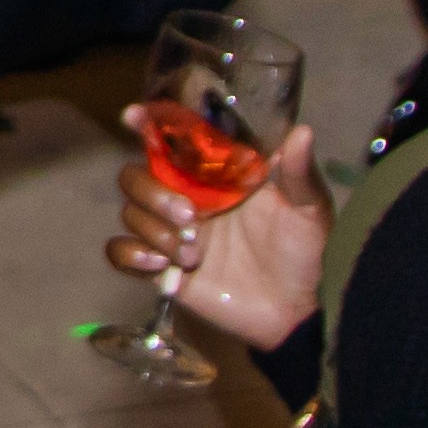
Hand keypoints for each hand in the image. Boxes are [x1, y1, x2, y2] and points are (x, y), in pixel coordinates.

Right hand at [111, 118, 326, 347]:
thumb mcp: (308, 209)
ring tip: (193, 254)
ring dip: (154, 230)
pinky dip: (131, 254)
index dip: (147, 124)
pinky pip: (120, 253)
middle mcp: (185, 198)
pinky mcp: (161, 269)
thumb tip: (302, 131)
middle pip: (135, 176)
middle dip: (153, 193)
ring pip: (130, 213)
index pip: (172, 142)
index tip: (132, 116)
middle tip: (190, 217)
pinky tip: (162, 265)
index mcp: (214, 176)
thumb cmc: (304, 252)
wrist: (296, 311)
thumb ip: (298, 173)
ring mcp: (171, 234)